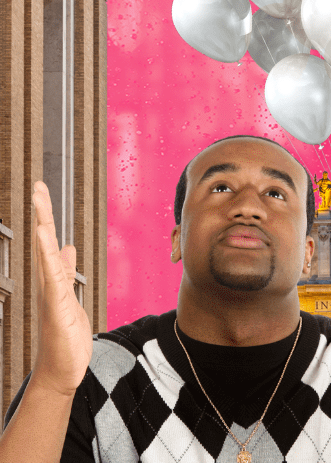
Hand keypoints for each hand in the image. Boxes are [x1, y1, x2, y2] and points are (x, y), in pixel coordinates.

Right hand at [29, 181, 92, 397]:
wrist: (61, 368)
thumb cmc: (65, 337)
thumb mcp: (70, 297)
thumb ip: (66, 273)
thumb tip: (66, 247)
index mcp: (53, 279)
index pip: (49, 242)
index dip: (46, 217)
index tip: (42, 191)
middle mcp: (48, 282)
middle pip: (44, 241)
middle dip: (42, 213)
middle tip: (37, 185)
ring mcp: (51, 292)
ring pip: (45, 253)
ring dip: (43, 226)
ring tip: (39, 200)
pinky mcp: (57, 304)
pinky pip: (54, 276)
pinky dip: (49, 255)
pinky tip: (47, 237)